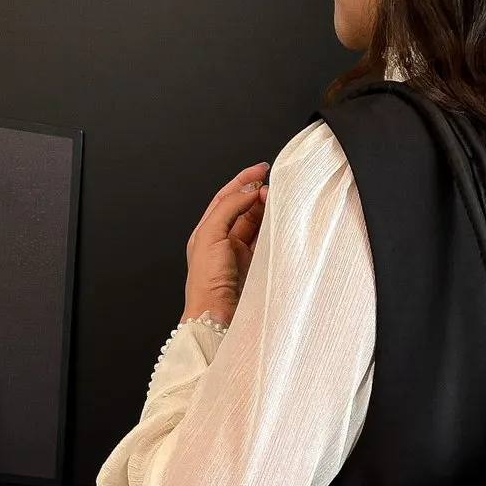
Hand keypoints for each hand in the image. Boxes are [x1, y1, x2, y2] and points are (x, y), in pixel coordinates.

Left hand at [183, 161, 269, 326]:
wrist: (216, 316)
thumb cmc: (206, 282)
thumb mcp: (210, 234)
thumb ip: (228, 207)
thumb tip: (247, 191)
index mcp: (207, 231)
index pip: (226, 197)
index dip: (243, 181)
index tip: (260, 170)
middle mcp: (223, 241)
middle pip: (244, 208)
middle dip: (258, 194)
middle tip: (273, 188)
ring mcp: (240, 255)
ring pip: (257, 224)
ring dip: (267, 211)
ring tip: (278, 202)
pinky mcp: (255, 268)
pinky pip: (267, 243)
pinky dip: (274, 230)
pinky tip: (280, 223)